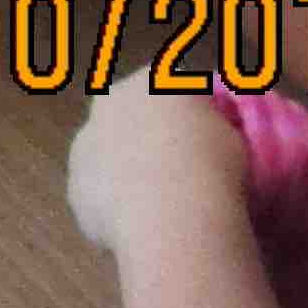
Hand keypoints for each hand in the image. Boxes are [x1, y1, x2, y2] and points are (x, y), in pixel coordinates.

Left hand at [63, 67, 253, 258]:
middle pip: (126, 116)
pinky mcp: (75, 187)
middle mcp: (106, 103)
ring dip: (124, 173)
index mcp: (149, 81)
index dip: (186, 114)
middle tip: (177, 170)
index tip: (204, 139)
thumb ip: (213, 125)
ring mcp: (84, 145)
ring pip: (105, 157)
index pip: (167, 86)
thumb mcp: (232, 134)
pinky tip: (140, 226)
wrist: (171, 209)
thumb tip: (208, 134)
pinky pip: (98, 196)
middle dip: (145, 137)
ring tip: (160, 205)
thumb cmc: (212, 164)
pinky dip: (115, 208)